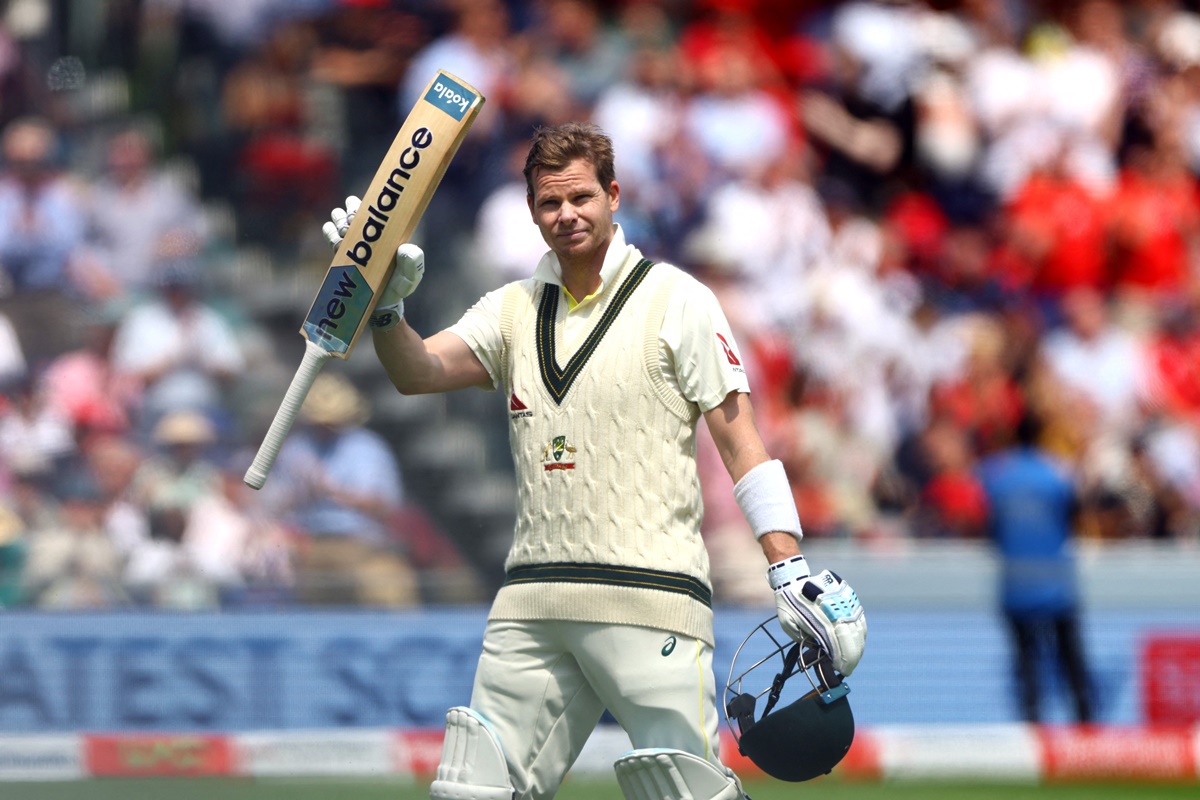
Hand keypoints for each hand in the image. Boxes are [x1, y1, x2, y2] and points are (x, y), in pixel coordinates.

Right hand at [321, 196, 424, 331]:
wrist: (379, 306)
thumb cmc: (397, 288)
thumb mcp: (410, 277)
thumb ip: (412, 263)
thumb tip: (405, 248)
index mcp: (385, 235)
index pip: (375, 212)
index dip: (366, 204)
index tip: (360, 204)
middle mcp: (369, 237)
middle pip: (354, 213)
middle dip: (351, 211)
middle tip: (352, 220)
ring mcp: (355, 245)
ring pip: (341, 222)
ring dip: (340, 221)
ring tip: (345, 231)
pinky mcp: (342, 255)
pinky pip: (332, 238)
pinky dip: (330, 233)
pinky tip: (335, 235)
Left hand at [768, 555, 866, 675]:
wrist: (793, 578)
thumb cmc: (788, 604)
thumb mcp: (789, 625)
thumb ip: (805, 639)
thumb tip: (821, 651)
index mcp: (821, 618)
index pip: (839, 644)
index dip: (843, 660)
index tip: (842, 670)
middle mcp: (837, 610)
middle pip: (852, 638)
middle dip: (852, 657)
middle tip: (847, 668)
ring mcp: (845, 602)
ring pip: (859, 629)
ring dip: (858, 646)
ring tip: (853, 658)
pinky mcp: (849, 598)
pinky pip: (860, 619)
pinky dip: (860, 633)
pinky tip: (857, 642)